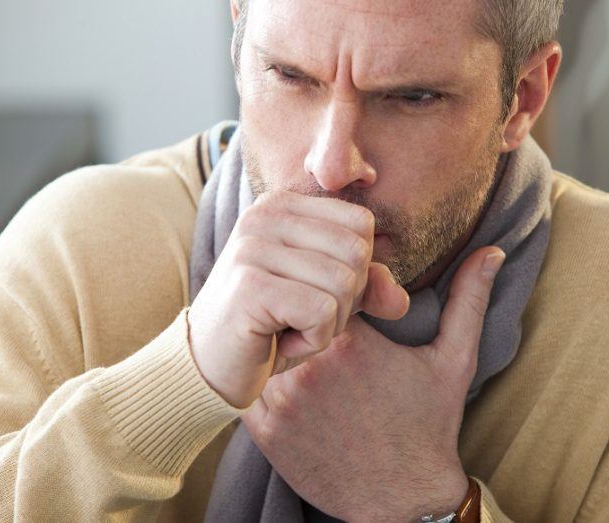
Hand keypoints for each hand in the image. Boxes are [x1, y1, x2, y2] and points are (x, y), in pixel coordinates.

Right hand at [188, 191, 409, 407]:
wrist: (207, 367)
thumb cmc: (269, 328)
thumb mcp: (326, 301)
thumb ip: (367, 288)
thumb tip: (400, 300)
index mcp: (283, 206)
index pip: (361, 225)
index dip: (355, 271)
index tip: (313, 293)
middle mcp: (264, 215)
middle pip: (357, 253)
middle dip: (344, 301)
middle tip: (301, 318)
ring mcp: (253, 247)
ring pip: (344, 284)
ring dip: (327, 325)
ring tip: (287, 329)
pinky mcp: (250, 286)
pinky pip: (322, 313)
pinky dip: (311, 341)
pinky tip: (277, 342)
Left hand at [242, 246, 504, 520]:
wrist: (402, 499)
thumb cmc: (429, 424)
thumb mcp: (454, 359)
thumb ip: (468, 299)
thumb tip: (493, 251)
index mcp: (352, 341)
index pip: (323, 285)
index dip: (332, 290)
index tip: (346, 303)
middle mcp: (310, 367)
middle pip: (289, 311)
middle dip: (303, 312)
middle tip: (318, 323)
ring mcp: (282, 400)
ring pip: (263, 344)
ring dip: (278, 340)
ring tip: (299, 347)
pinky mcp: (264, 430)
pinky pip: (248, 383)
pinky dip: (262, 375)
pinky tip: (288, 380)